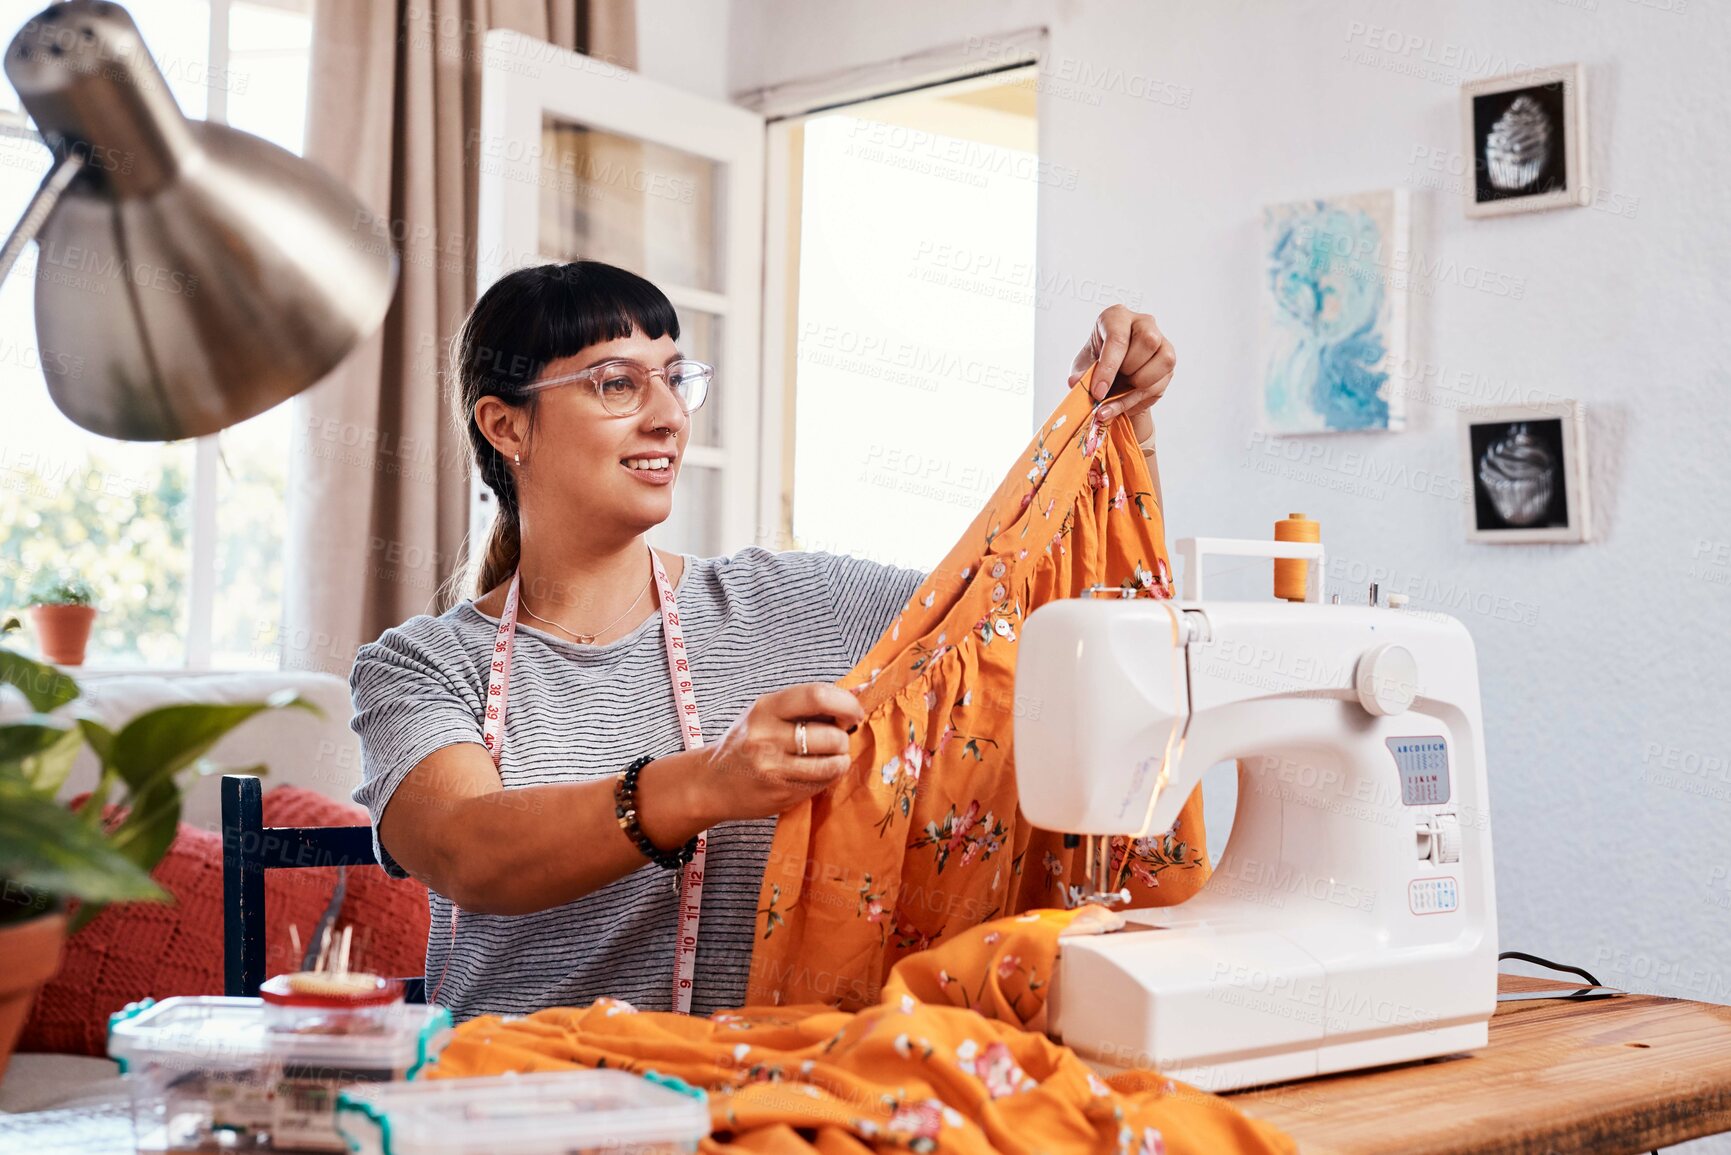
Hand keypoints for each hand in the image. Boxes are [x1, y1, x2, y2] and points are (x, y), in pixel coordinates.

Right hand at [687, 683, 863, 822]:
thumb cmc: (747, 742)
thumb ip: (807, 705)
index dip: (846, 703)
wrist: (712, 783)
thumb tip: (858, 693)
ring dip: (840, 761)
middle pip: (830, 736)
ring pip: (831, 764)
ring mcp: (772, 768)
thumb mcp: (767, 713)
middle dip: (843, 739)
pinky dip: (827, 778)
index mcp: (766, 708)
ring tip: (831, 757)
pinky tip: (816, 772)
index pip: (816, 696)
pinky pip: (821, 784)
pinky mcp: (779, 793)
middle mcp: (766, 736)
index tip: (855, 712)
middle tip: (837, 740)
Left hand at [1066, 304, 1176, 426]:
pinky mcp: (1168, 361)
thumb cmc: (1097, 367)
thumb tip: (1074, 382)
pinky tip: (1124, 401)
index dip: (1108, 368)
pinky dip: (1139, 398)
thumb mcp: (1083, 370)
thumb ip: (1080, 375)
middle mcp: (1143, 322)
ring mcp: (1161, 340)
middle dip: (1128, 371)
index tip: (1098, 392)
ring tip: (1119, 390)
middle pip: (1147, 341)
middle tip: (1111, 385)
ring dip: (1138, 384)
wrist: (1112, 381)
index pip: (1118, 337)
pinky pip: (1161, 381)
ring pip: (1163, 359)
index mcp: (1116, 317)